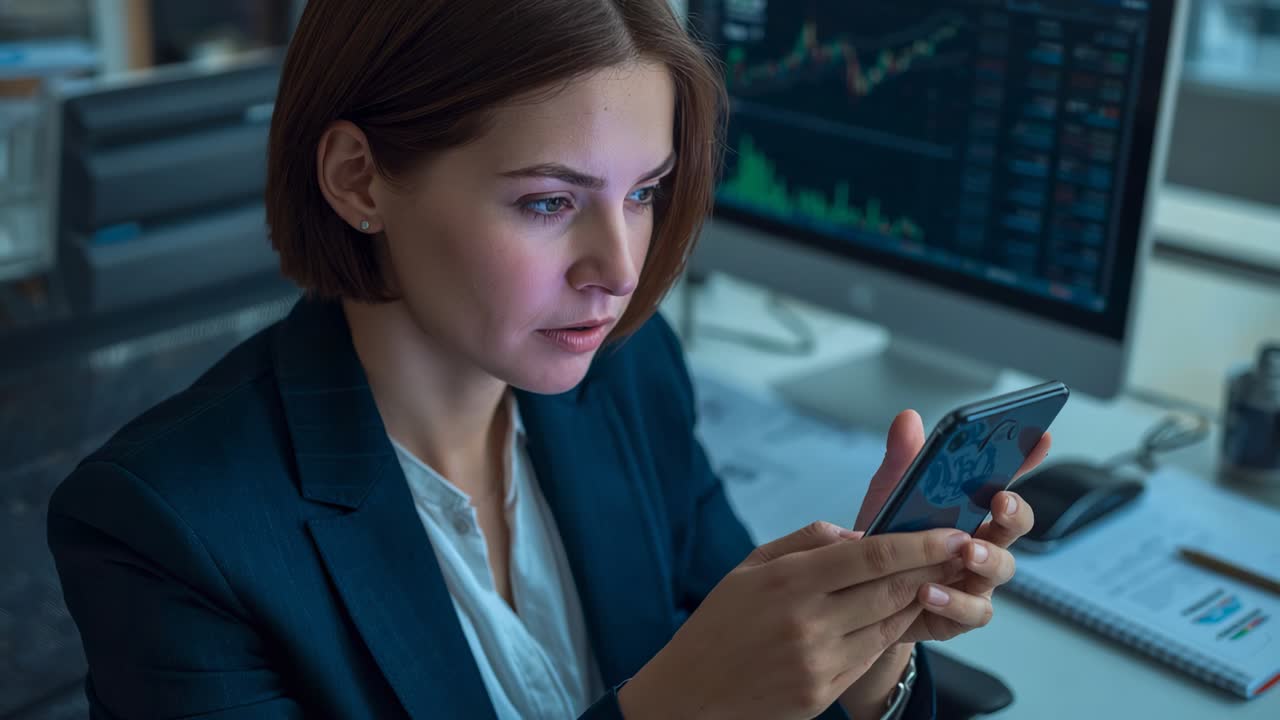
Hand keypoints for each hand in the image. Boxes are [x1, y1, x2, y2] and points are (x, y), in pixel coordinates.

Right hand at [617, 522, 969, 719]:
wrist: (690, 694)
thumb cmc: (719, 623)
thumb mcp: (750, 566)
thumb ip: (805, 541)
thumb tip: (858, 535)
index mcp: (788, 580)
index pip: (871, 555)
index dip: (920, 544)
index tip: (951, 532)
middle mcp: (807, 621)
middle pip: (892, 589)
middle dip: (935, 568)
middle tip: (965, 551)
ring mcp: (819, 661)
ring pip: (890, 623)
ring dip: (921, 599)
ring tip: (944, 578)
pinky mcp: (824, 691)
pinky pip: (873, 653)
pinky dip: (894, 630)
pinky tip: (904, 612)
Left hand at [853, 410, 1048, 643]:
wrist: (864, 595)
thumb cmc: (887, 541)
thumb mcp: (890, 496)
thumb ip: (904, 460)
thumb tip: (908, 419)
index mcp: (970, 511)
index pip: (1004, 482)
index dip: (1025, 460)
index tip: (1040, 437)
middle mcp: (981, 543)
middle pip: (1015, 526)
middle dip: (1014, 513)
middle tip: (1001, 503)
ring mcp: (974, 579)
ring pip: (1001, 568)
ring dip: (988, 559)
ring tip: (967, 551)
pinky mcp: (959, 614)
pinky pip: (973, 611)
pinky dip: (954, 602)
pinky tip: (929, 591)